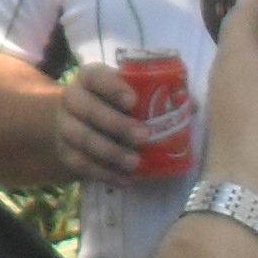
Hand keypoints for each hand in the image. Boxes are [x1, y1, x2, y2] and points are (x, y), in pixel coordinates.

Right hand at [47, 55, 150, 183]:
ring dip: (110, 153)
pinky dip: (105, 174)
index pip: (96, 77)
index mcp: (89, 77)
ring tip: (135, 164)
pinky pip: (82, 164)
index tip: (133, 101)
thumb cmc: (112, 104)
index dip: (113, 88)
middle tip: (144, 136)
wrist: (77, 123)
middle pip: (89, 110)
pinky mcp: (65, 152)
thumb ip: (158, 95)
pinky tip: (126, 180)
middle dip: (117, 124)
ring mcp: (65, 126)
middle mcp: (72, 98)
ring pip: (83, 139)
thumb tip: (192, 105)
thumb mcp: (129, 92)